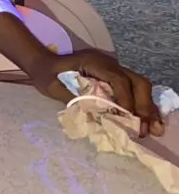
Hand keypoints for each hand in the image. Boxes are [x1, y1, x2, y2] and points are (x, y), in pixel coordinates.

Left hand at [28, 50, 164, 137]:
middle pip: (138, 82)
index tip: (128, 120)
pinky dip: (142, 105)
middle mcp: (109, 64)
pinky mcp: (115, 78)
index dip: (126, 100)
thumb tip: (99, 117)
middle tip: (143, 129)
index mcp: (94, 63)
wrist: (42, 63)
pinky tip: (146, 122)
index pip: (119, 80)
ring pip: (140, 86)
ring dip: (147, 107)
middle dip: (144, 106)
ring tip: (151, 130)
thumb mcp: (56, 88)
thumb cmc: (46, 75)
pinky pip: (135, 90)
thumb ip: (77, 100)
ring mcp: (114, 70)